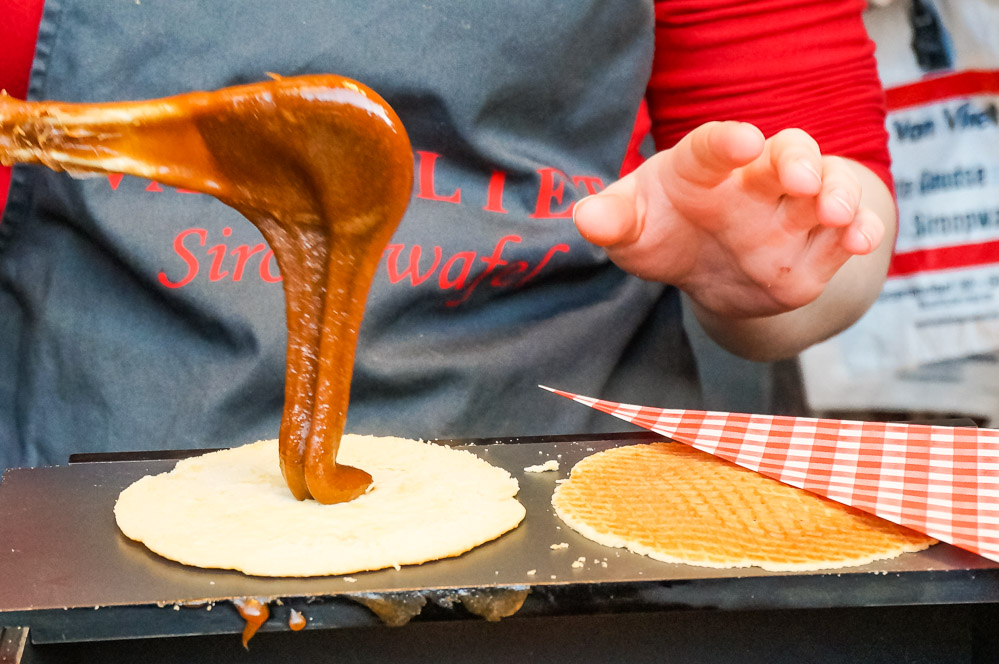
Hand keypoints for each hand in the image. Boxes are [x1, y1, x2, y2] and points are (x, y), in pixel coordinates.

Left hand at [573, 121, 887, 318]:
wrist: (703, 273)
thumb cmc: (660, 234)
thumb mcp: (629, 231)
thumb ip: (611, 221)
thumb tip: (587, 219)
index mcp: (700, 170)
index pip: (710, 149)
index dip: (725, 142)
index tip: (739, 141)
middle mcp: (752, 185)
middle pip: (786, 154)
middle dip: (797, 160)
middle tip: (800, 178)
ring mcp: (787, 216)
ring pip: (827, 189)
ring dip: (837, 195)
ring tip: (835, 212)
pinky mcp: (814, 252)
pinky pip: (846, 235)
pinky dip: (860, 233)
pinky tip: (860, 240)